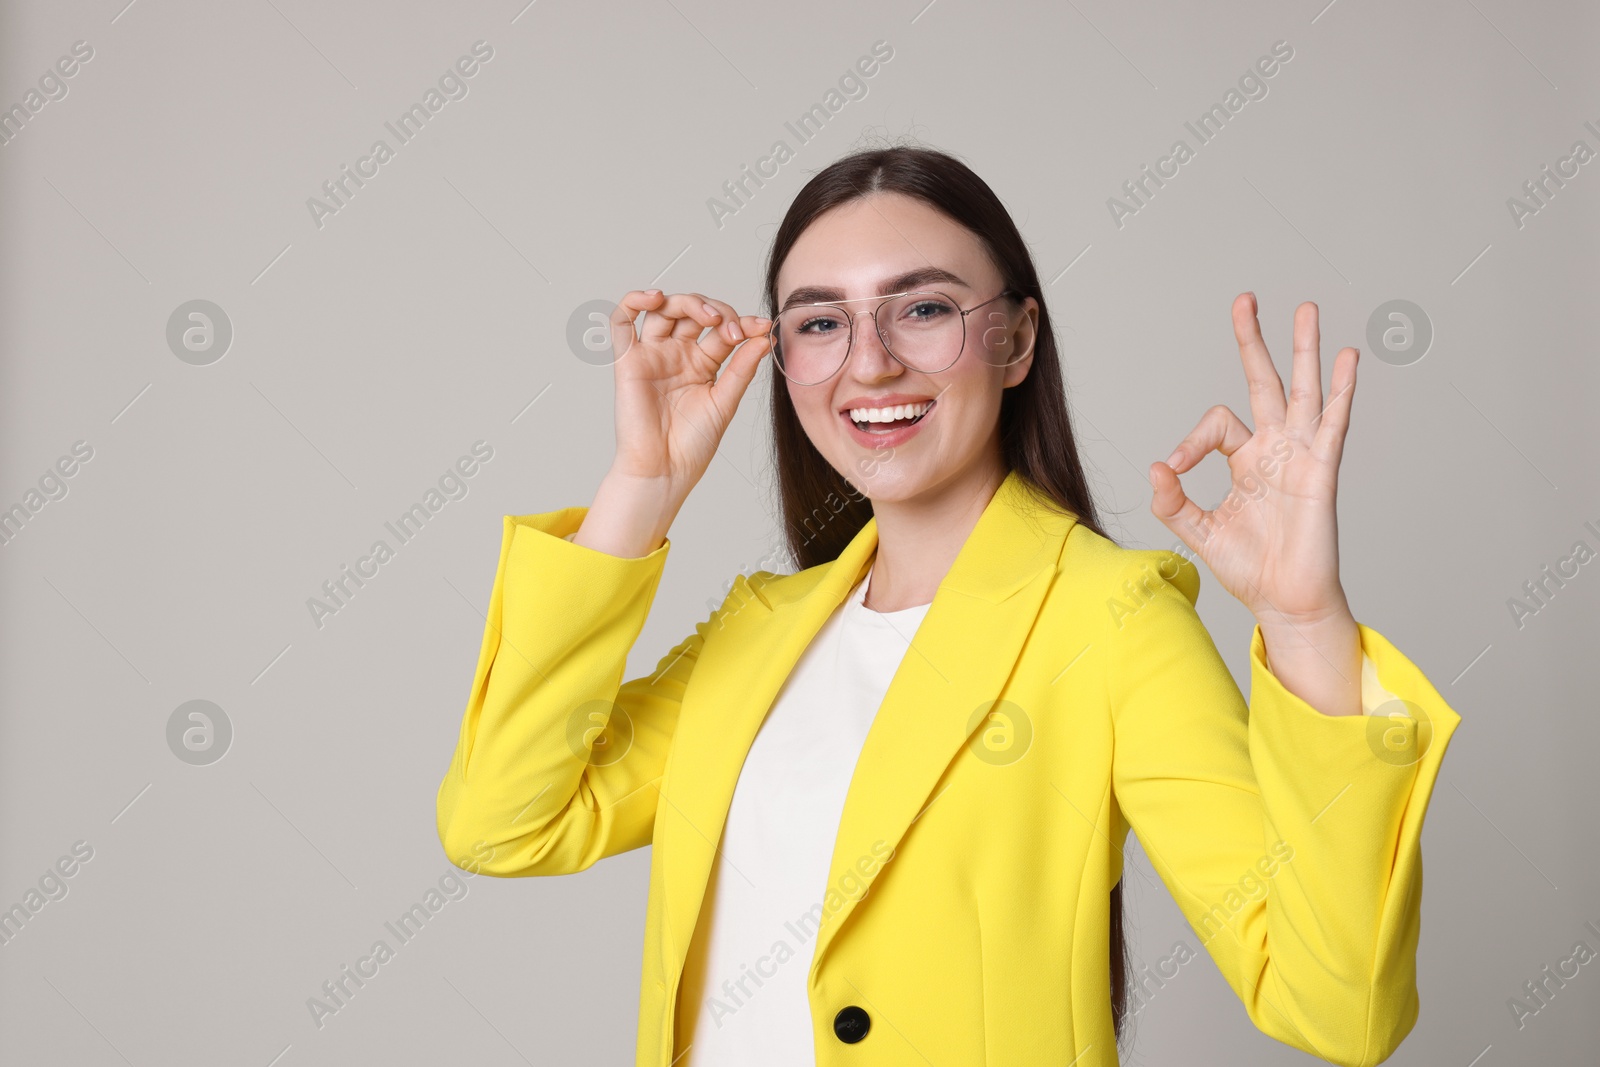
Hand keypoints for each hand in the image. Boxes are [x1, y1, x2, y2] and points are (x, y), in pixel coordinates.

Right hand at [606, 290, 771, 502]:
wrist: (665, 470)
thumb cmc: (692, 444)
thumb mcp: (725, 401)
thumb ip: (742, 367)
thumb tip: (764, 337)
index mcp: (702, 363)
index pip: (721, 329)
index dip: (741, 322)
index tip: (762, 327)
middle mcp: (676, 354)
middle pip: (693, 312)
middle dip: (718, 311)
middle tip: (732, 329)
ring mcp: (652, 355)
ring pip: (664, 309)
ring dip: (688, 302)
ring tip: (709, 317)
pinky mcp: (628, 361)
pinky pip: (622, 322)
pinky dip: (634, 301)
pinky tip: (655, 297)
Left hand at [1147, 294, 1357, 630]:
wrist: (1284, 600)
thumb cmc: (1249, 567)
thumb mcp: (1198, 531)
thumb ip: (1173, 501)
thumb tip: (1154, 467)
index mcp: (1244, 459)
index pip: (1214, 424)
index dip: (1188, 443)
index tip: (1172, 474)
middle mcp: (1274, 448)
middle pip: (1262, 381)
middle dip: (1253, 341)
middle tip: (1245, 299)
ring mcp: (1301, 455)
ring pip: (1302, 390)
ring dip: (1304, 349)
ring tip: (1306, 308)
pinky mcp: (1322, 471)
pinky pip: (1332, 423)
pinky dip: (1341, 390)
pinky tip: (1346, 358)